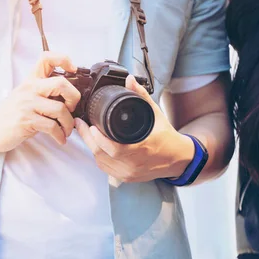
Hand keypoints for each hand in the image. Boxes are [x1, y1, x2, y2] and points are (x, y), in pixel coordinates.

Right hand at [0, 52, 80, 151]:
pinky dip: (60, 135)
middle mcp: (30, 89)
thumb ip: (43, 92)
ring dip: (68, 123)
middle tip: (72, 109)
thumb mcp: (24, 95)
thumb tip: (68, 97)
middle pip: (61, 84)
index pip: (47, 58)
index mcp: (31, 80)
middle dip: (74, 98)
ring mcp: (27, 104)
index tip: (73, 70)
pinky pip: (51, 126)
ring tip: (66, 130)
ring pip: (60, 109)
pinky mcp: (26, 120)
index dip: (63, 59)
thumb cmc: (10, 114)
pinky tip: (60, 138)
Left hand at [74, 75, 193, 182]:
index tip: (89, 124)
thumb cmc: (166, 136)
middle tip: (80, 124)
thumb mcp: (156, 114)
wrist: (178, 159)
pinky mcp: (125, 178)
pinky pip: (105, 168)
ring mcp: (128, 173)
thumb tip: (129, 80)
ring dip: (91, 147)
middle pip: (101, 154)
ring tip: (85, 132)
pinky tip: (94, 146)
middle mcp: (133, 165)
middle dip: (87, 138)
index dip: (98, 138)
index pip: (113, 148)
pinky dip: (98, 156)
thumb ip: (141, 96)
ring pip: (101, 162)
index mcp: (141, 150)